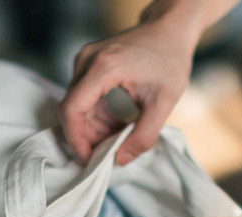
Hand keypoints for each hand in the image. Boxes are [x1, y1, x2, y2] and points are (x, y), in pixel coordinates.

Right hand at [58, 22, 194, 165]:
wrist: (169, 31)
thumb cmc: (170, 61)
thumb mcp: (164, 103)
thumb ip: (143, 136)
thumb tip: (120, 161)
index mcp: (103, 68)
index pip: (72, 110)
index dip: (76, 140)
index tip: (88, 160)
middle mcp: (86, 61)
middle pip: (73, 111)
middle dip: (89, 137)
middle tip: (112, 153)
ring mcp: (85, 61)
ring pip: (79, 107)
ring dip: (96, 127)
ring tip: (123, 134)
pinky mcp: (88, 65)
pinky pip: (86, 99)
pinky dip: (100, 115)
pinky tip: (120, 120)